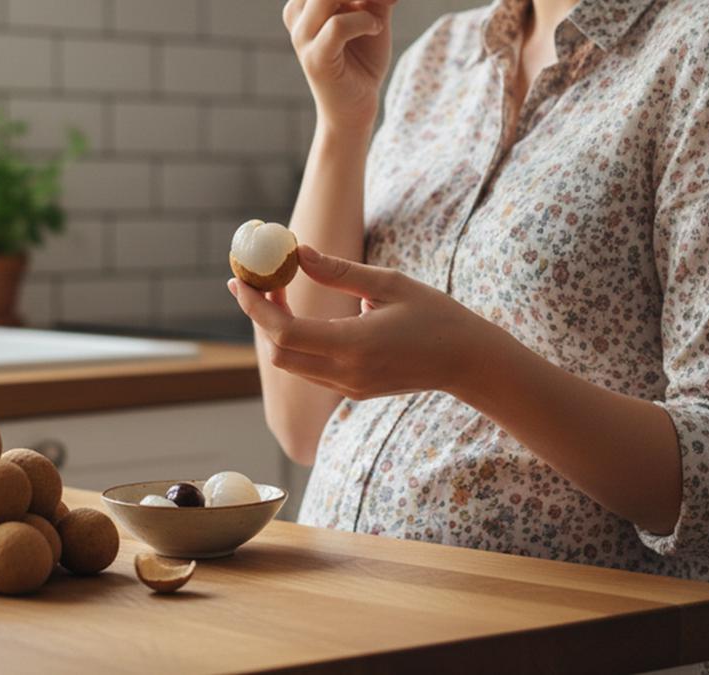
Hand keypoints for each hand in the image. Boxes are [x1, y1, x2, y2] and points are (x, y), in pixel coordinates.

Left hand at [228, 245, 499, 400]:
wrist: (468, 362)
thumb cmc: (435, 315)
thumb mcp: (389, 284)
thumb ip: (339, 272)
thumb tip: (298, 252)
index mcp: (353, 346)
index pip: (284, 332)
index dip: (256, 307)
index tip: (239, 281)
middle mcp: (346, 373)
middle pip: (280, 352)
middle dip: (261, 317)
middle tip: (258, 282)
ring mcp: (349, 387)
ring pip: (292, 363)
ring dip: (277, 330)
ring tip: (278, 292)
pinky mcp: (354, 391)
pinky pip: (311, 370)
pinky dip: (296, 343)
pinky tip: (300, 315)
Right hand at [284, 0, 397, 132]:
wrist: (355, 108)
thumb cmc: (362, 61)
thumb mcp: (372, 17)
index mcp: (306, 3)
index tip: (375, 0)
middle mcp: (298, 16)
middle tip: (379, 1)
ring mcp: (303, 38)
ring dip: (361, 0)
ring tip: (377, 13)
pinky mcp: (316, 60)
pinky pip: (337, 26)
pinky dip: (363, 22)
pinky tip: (376, 28)